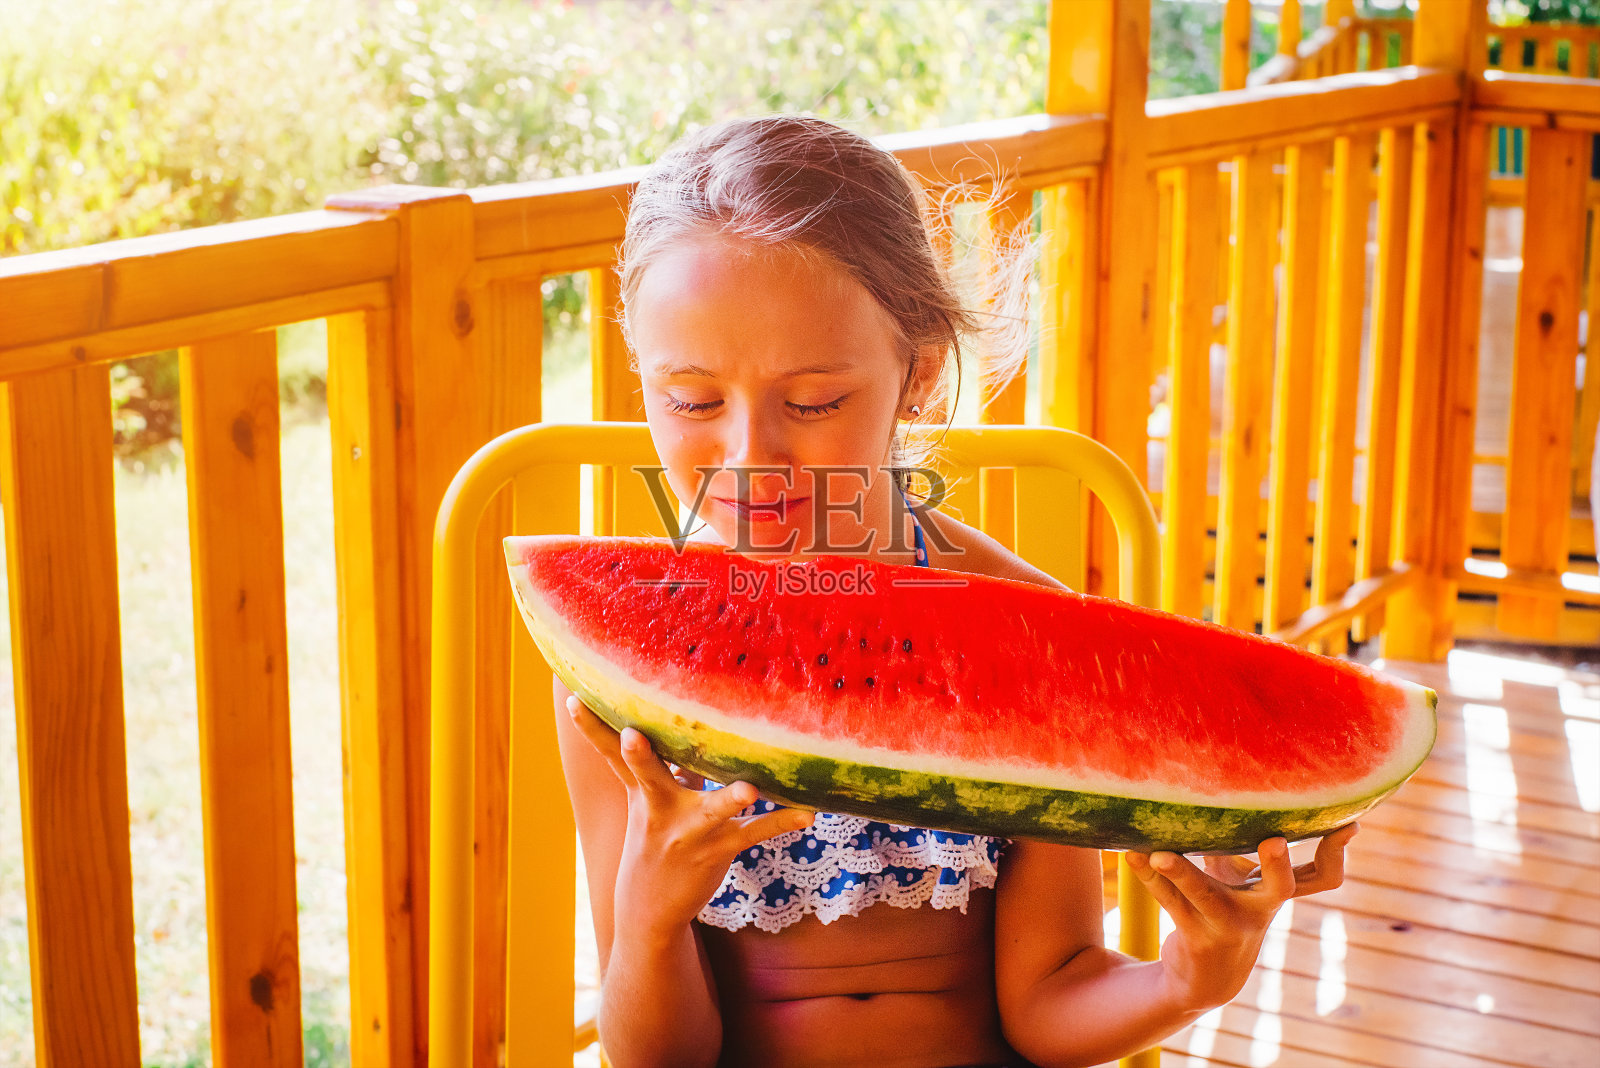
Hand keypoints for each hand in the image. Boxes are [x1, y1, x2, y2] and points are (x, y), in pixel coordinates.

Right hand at [567, 696, 812, 936]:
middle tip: (633, 735)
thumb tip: (676, 719)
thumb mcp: (649, 801)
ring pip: (711, 810)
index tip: (572, 699)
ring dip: (729, 799)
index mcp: (641, 792)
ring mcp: (690, 832)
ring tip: (749, 789)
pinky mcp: (719, 849)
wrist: (649, 910)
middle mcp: (660, 809)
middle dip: (639, 757)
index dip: (591, 728)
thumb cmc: (655, 840)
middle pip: (647, 777)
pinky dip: (781, 822)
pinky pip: (754, 834)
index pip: (610, 755)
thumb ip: (663, 762)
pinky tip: (808, 814)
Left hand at [1124, 823, 1356, 1011]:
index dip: (1337, 852)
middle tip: (1274, 841)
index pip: (1324, 877)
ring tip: (1158, 853)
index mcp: (1279, 893)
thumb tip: (1236, 787)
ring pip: (1204, 895)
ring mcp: (1229, 927)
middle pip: (1281, 889)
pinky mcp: (1196, 937)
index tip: (1350, 824)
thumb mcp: (1241, 877)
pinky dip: (1150, 877)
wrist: (1207, 977)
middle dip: (1278, 865)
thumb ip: (1240, 840)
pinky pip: (1170, 901)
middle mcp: (1261, 911)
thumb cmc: (1227, 907)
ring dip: (1180, 871)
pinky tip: (1132, 857)